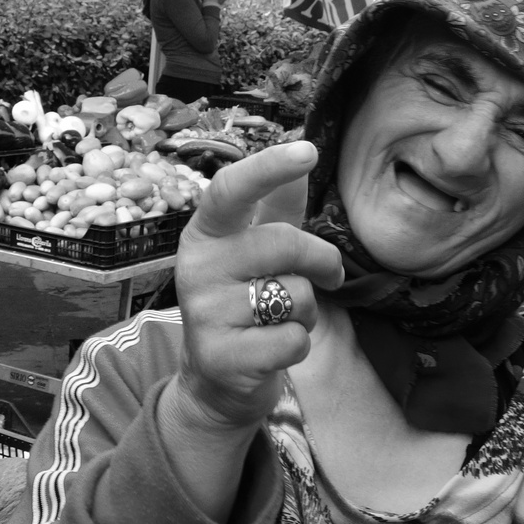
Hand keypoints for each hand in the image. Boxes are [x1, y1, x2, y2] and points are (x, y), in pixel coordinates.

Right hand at [170, 141, 341, 432]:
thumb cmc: (245, 303)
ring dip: (307, 311)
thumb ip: (278, 205)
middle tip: (326, 277)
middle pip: (285, 244)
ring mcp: (205, 313)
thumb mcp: (256, 252)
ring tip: (280, 319)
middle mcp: (197, 267)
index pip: (231, 190)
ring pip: (296, 296)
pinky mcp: (222, 356)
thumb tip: (300, 142)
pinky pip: (293, 339)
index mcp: (206, 234)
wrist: (216, 381)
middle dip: (322, 262)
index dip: (269, 168)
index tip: (307, 151)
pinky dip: (298, 346)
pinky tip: (272, 349)